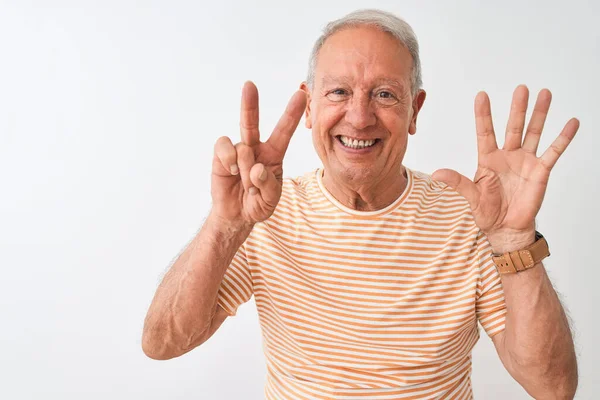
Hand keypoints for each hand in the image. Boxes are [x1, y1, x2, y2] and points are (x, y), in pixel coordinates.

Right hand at [211, 81, 306, 224]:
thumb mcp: (270, 200)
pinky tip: (232, 172)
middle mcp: (255, 147)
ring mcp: (237, 150)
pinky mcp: (221, 156)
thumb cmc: (257, 204)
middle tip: (249, 84)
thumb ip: (268, 185)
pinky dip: (229, 161)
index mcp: (274, 154)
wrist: (236, 214)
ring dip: (245, 171)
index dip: (291, 114)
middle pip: (251, 122)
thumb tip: (257, 168)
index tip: (300, 95)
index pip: (283, 131)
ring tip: (247, 185)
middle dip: (250, 103)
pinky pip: (224, 149)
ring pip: (242, 147)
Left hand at [432, 85, 578, 251]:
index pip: (485, 132)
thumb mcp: (471, 196)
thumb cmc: (487, 212)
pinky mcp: (540, 171)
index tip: (481, 95)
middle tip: (521, 89)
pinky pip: (554, 151)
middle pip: (513, 127)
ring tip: (545, 94)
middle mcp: (507, 156)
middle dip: (517, 108)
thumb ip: (457, 182)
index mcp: (488, 159)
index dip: (483, 114)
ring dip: (540, 114)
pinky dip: (563, 137)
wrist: (506, 228)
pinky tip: (571, 123)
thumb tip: (437, 174)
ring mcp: (525, 161)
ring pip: (533, 132)